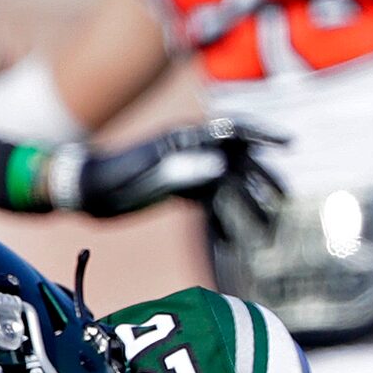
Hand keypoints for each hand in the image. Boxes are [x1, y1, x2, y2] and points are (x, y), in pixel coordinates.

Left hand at [55, 117, 283, 221]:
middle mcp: (190, 148)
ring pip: (226, 185)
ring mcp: (184, 167)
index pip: (234, 130)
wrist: (82, 188)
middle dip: (262, 180)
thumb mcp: (145, 176)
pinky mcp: (176, 188)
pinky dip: (221, 221)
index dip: (264, 134)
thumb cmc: (109, 179)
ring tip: (266, 231)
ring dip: (246, 206)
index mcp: (185, 136)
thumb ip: (183, 171)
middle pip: (236, 160)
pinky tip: (233, 242)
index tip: (289, 144)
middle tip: (283, 199)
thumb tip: (221, 168)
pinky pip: (207, 204)